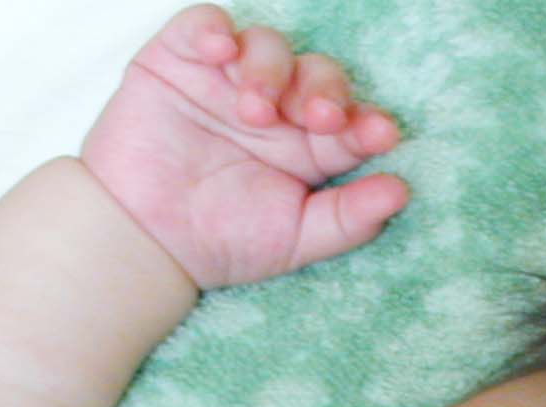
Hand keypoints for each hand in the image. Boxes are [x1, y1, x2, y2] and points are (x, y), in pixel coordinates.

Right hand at [81, 5, 408, 289]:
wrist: (143, 240)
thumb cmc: (221, 242)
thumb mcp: (295, 239)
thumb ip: (349, 218)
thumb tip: (402, 191)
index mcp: (309, 145)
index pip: (352, 120)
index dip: (368, 123)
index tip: (379, 135)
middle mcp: (276, 106)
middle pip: (317, 73)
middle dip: (325, 91)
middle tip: (320, 120)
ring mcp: (228, 79)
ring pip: (268, 45)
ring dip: (270, 70)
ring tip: (254, 110)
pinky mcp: (180, 60)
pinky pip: (203, 23)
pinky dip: (215, 29)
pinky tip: (220, 52)